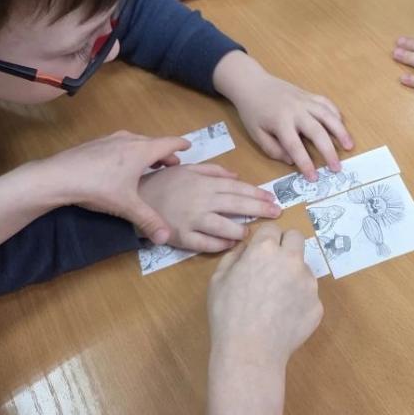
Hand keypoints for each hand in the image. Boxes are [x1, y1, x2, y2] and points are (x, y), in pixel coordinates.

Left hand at [41, 131, 188, 243]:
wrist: (56, 177)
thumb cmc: (97, 188)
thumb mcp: (126, 207)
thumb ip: (148, 220)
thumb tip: (165, 238)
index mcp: (141, 151)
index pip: (169, 143)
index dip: (181, 145)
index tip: (189, 147)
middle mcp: (128, 140)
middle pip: (153, 142)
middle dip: (164, 153)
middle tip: (171, 164)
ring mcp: (109, 139)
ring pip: (135, 142)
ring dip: (146, 151)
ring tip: (148, 165)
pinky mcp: (94, 143)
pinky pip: (120, 144)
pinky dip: (129, 151)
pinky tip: (121, 166)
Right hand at [138, 163, 280, 251]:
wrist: (136, 198)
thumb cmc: (164, 182)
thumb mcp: (189, 169)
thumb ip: (214, 171)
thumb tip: (237, 176)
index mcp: (205, 184)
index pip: (238, 188)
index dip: (258, 194)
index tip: (273, 199)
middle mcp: (202, 201)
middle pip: (237, 206)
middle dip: (260, 210)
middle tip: (277, 214)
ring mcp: (192, 220)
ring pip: (224, 227)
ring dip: (241, 230)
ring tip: (252, 232)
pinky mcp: (182, 237)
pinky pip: (206, 244)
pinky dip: (221, 245)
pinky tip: (232, 245)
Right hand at [208, 223, 322, 368]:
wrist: (250, 352)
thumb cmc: (227, 315)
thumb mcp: (218, 280)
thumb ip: (234, 256)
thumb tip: (246, 247)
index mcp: (265, 249)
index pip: (272, 228)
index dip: (265, 238)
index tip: (260, 250)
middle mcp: (292, 260)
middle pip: (296, 238)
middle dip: (286, 245)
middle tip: (273, 264)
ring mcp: (308, 282)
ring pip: (303, 268)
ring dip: (292, 275)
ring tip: (274, 301)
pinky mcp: (317, 304)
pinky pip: (308, 295)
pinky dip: (298, 301)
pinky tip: (282, 318)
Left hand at [213, 53, 353, 180]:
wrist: (252, 83)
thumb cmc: (253, 112)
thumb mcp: (256, 134)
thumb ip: (272, 149)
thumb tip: (291, 160)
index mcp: (280, 122)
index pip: (295, 147)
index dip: (306, 164)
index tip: (314, 178)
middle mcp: (296, 111)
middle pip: (317, 132)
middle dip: (329, 151)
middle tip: (337, 168)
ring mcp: (304, 101)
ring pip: (327, 116)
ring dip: (341, 131)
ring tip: (350, 146)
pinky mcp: (309, 95)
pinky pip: (326, 103)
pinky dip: (336, 114)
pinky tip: (341, 126)